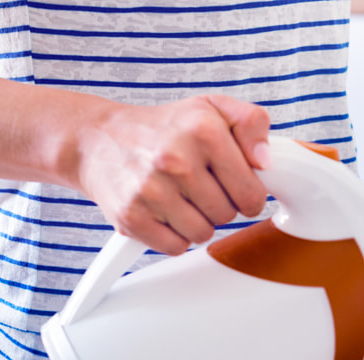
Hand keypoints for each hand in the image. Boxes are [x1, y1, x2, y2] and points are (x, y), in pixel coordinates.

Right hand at [74, 94, 270, 255]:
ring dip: (197, 222)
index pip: (251, 193)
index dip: (248, 194)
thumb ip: (251, 123)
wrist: (97, 139)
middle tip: (200, 187)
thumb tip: (266, 161)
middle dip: (220, 205)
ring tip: (181, 197)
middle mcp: (176, 159)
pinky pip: (175, 247)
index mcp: (204, 130)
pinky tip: (163, 211)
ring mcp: (151, 189)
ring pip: (202, 234)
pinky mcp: (131, 216)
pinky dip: (173, 236)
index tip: (235, 187)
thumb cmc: (163, 127)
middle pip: (227, 215)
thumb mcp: (212, 108)